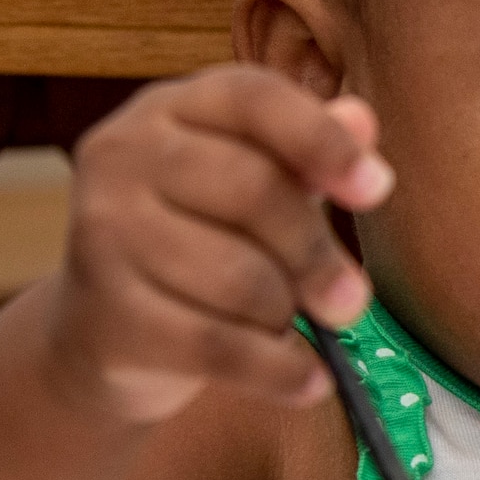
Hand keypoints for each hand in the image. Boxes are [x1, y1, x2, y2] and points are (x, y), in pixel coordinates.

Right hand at [50, 67, 393, 423]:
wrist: (105, 332)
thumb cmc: (200, 239)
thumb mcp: (257, 184)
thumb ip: (308, 152)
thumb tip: (362, 119)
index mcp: (173, 108)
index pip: (255, 98)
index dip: (325, 142)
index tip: (378, 189)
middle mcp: (124, 155)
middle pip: (255, 192)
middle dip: (316, 254)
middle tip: (354, 302)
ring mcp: (101, 233)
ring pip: (238, 278)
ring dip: (286, 314)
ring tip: (291, 326)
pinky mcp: (103, 314)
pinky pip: (215, 345)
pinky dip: (277, 370)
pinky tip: (308, 381)